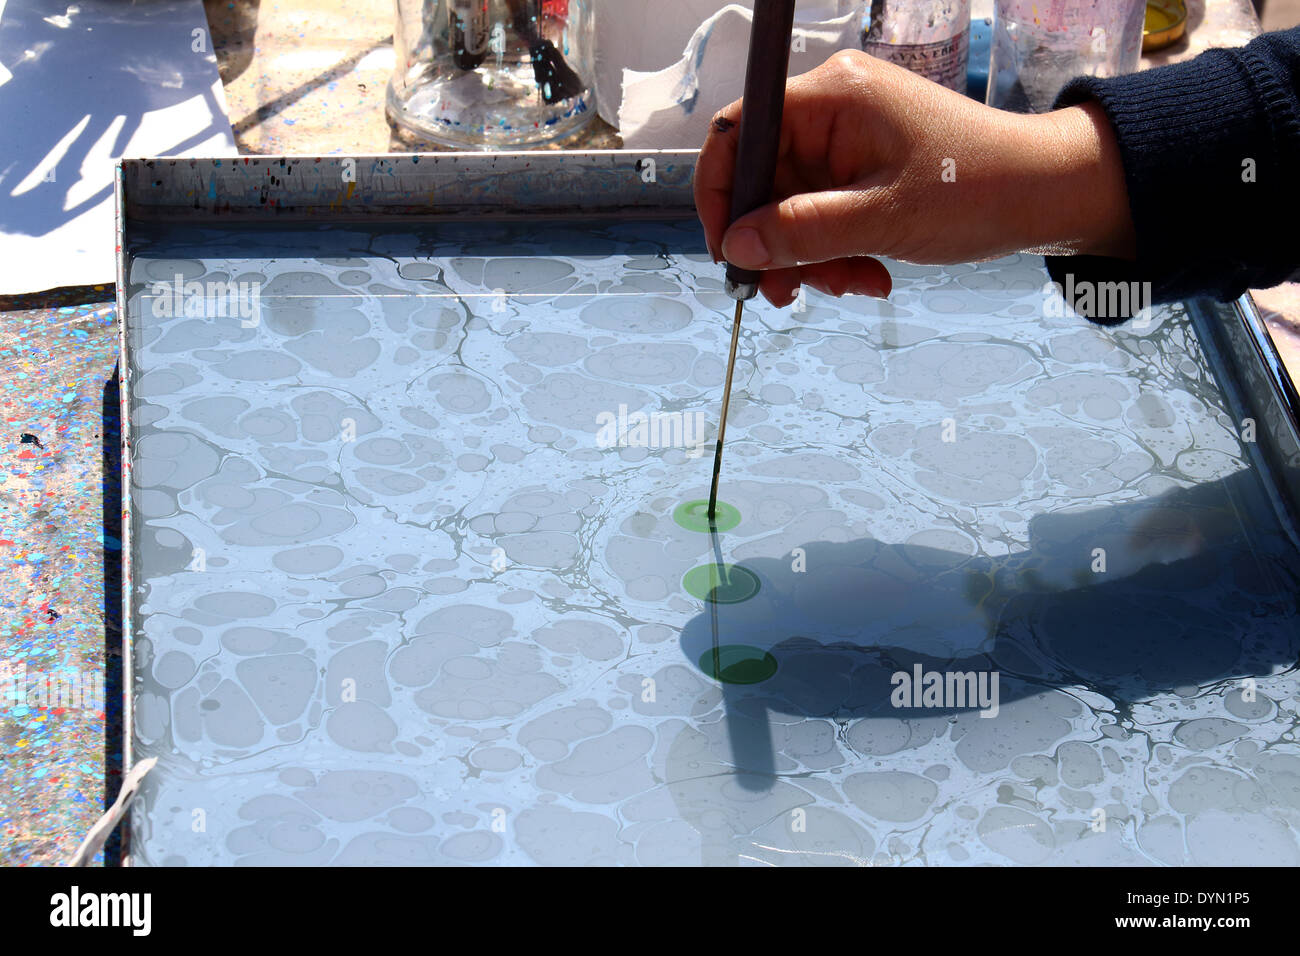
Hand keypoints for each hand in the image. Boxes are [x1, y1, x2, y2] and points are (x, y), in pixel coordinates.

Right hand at [694, 49, 1136, 307]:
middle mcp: (833, 112)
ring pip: (792, 209)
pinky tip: (869, 276)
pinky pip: (824, 217)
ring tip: (852, 286)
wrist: (1047, 195)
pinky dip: (836, 253)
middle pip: (763, 180)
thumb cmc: (979, 189)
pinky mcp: (863, 171)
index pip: (739, 131)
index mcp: (833, 97)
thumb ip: (802, 233)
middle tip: (791, 294)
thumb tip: (735, 246)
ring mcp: (848, 143)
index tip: (727, 250)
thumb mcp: (882, 220)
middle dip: (777, 243)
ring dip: (811, 258)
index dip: (720, 192)